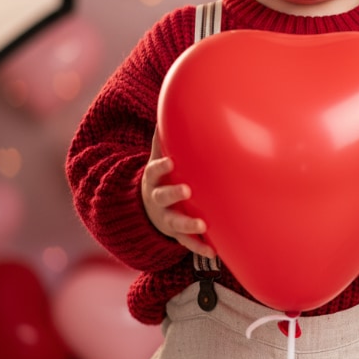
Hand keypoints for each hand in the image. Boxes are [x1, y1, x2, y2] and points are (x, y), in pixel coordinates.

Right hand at [141, 130, 215, 257]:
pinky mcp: (176, 235)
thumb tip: (167, 105)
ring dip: (188, 226)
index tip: (171, 161)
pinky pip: (187, 244)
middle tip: (187, 190)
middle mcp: (157, 201)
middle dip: (173, 194)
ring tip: (203, 226)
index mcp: (153, 181)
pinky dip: (200, 248)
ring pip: (175, 224)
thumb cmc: (159, 177)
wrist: (144, 211)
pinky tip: (214, 252)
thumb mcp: (156, 159)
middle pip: (163, 198)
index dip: (161, 166)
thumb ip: (161, 140)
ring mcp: (166, 219)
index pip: (153, 172)